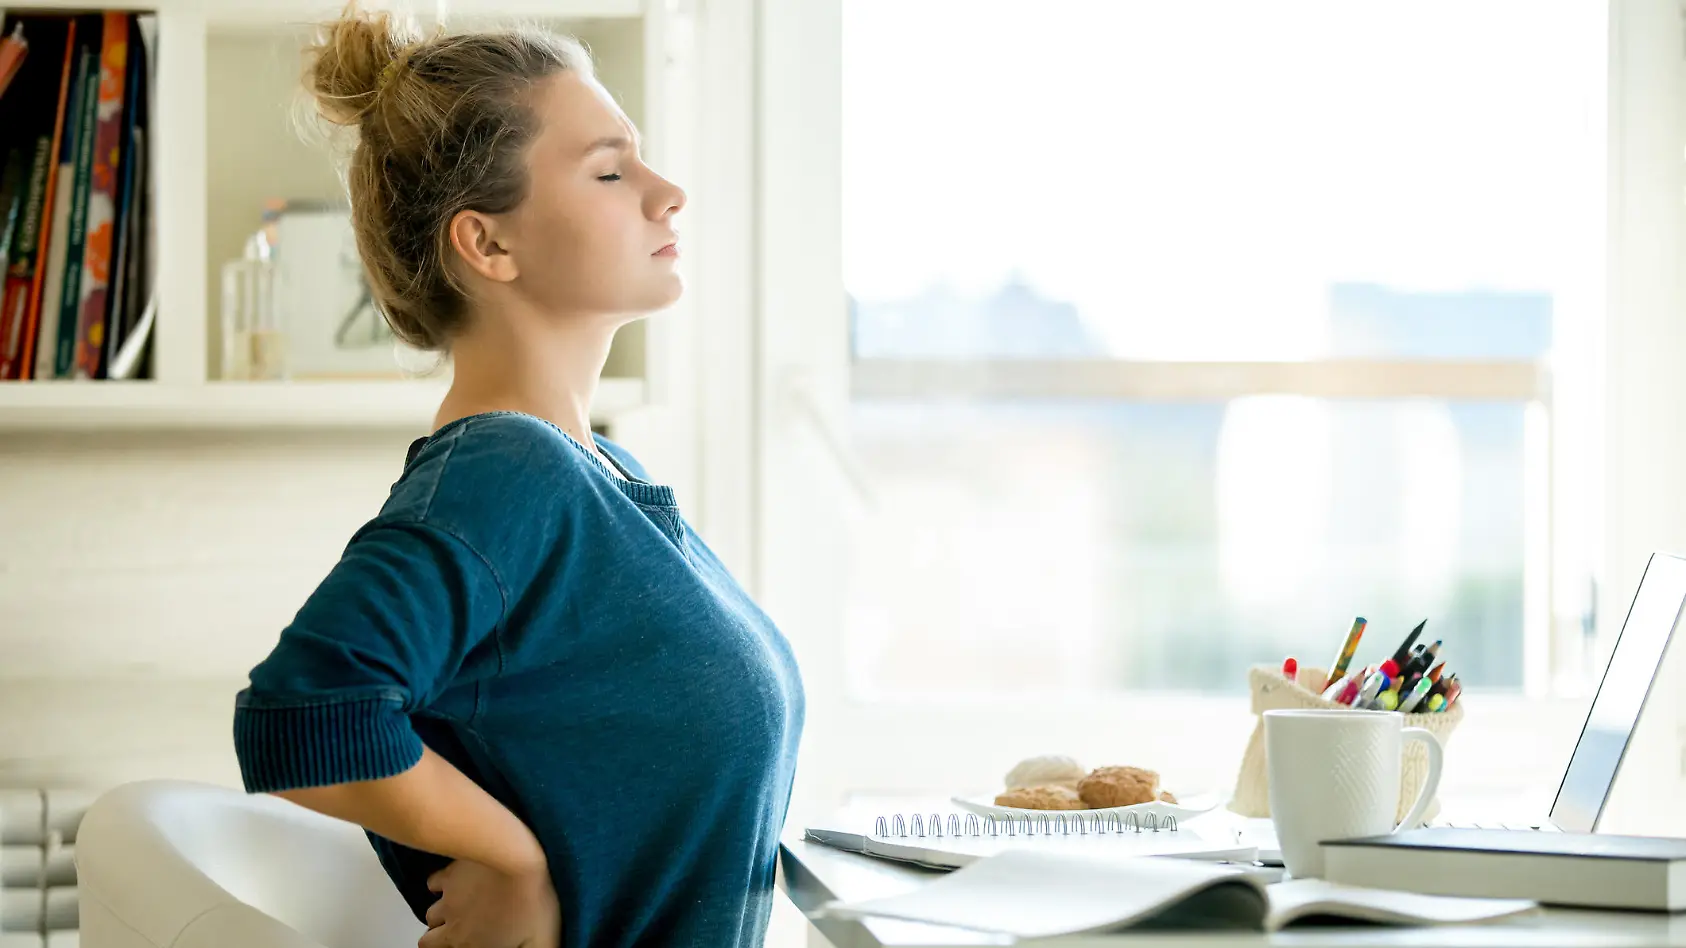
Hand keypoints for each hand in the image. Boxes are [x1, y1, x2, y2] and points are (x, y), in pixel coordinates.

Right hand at [418, 858, 559, 947]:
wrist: (515, 857)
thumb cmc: (531, 900)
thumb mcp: (542, 937)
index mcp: (471, 943)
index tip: (462, 943)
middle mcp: (454, 924)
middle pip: (429, 940)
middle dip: (438, 938)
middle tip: (455, 932)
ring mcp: (449, 898)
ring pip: (431, 914)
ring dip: (440, 915)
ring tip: (456, 909)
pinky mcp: (450, 873)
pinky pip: (433, 884)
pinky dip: (439, 886)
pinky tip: (453, 882)